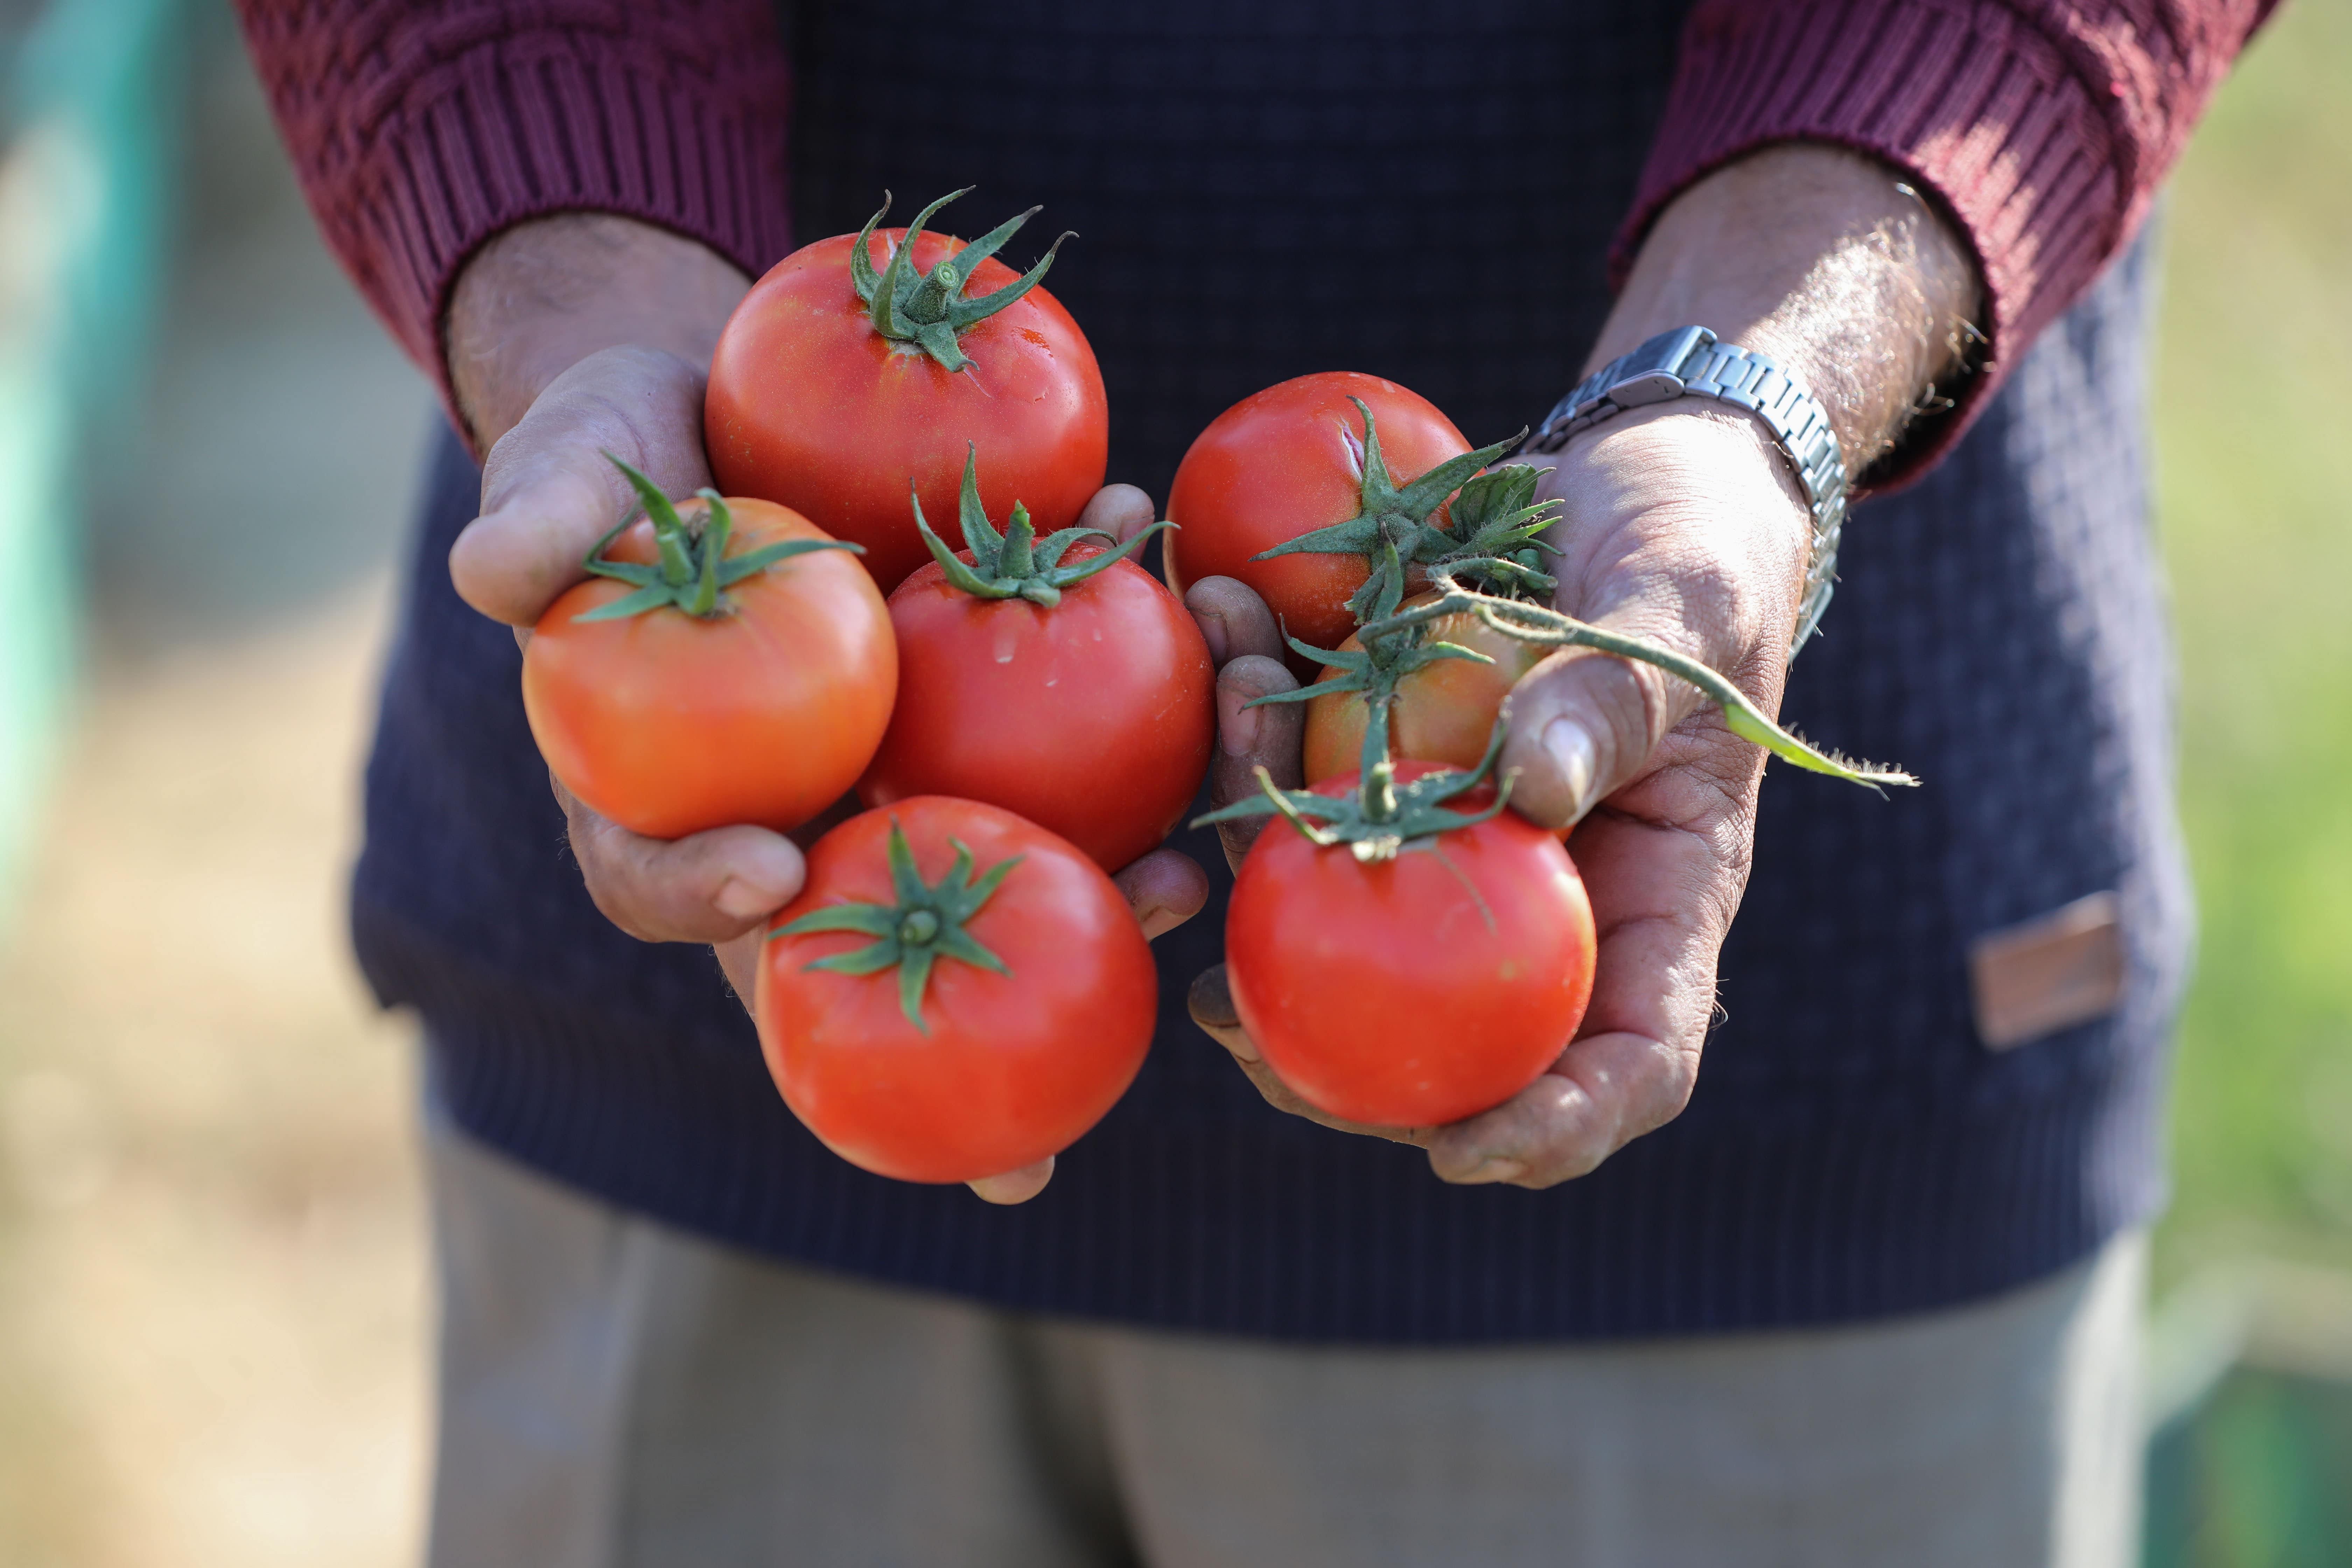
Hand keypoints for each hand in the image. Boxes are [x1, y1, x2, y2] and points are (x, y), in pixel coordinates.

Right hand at [444, 215, 1208, 1205]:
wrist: (722, 407)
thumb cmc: (617, 464)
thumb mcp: (567, 480)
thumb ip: (541, 530)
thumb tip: (487, 575)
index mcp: (675, 793)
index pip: (671, 882)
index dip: (707, 901)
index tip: (770, 874)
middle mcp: (799, 804)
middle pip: (861, 924)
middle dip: (951, 1006)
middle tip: (1023, 1087)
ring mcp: (901, 757)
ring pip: (990, 844)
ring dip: (1095, 876)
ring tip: (1181, 883)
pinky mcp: (983, 690)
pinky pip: (1061, 711)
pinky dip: (1127, 682)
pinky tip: (1182, 636)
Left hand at [1186, 144, 1978, 1186]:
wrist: (1630, 473)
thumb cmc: (1697, 551)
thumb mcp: (1684, 611)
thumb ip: (1616, 696)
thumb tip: (1531, 790)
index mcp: (1647, 898)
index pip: (1627, 1059)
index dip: (1556, 1126)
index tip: (1469, 1151)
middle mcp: (1539, 897)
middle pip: (1444, 1032)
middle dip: (1327, 1052)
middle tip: (1229, 1023)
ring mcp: (1446, 836)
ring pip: (1335, 898)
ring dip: (1252, 830)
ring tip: (1226, 698)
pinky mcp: (1379, 758)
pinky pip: (1295, 778)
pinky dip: (1247, 715)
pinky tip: (1219, 621)